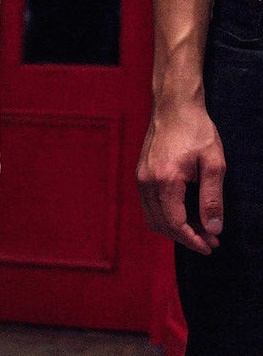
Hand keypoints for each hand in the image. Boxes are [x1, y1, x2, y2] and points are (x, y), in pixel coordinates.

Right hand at [137, 92, 224, 254]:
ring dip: (175, 228)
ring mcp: (141, 179)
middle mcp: (147, 183)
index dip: (192, 240)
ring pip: (153, 218)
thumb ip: (212, 199)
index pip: (175, 223)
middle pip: (161, 225)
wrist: (174, 108)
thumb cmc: (196, 131)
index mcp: (165, 181)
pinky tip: (185, 212)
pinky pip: (149, 206)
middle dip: (185, 237)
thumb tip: (214, 229)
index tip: (209, 247)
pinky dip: (166, 216)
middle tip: (210, 240)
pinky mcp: (141, 175)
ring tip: (200, 228)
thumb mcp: (214, 164)